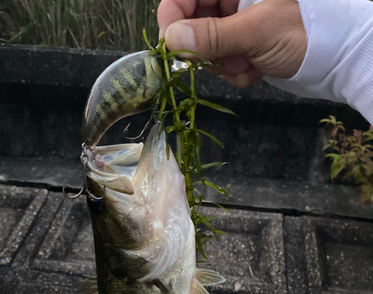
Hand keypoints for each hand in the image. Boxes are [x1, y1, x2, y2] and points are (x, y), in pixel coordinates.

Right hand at [157, 0, 306, 87]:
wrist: (336, 60)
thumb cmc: (304, 33)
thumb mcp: (256, 32)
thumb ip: (213, 36)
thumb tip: (171, 40)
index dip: (173, 19)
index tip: (173, 48)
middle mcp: (232, 2)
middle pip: (193, 25)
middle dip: (207, 50)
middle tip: (227, 59)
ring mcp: (237, 24)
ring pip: (207, 49)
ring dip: (226, 64)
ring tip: (250, 63)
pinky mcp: (243, 46)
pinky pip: (224, 62)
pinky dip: (238, 72)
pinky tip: (258, 68)